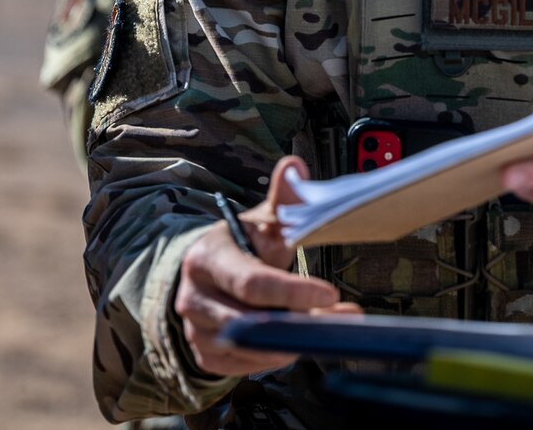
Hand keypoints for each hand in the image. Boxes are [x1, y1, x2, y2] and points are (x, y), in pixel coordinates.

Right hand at [174, 156, 361, 376]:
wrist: (206, 275)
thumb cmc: (242, 247)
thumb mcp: (262, 223)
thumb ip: (283, 201)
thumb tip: (294, 166)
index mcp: (207, 259)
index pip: (251, 282)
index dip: (293, 292)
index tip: (330, 293)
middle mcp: (194, 298)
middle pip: (251, 322)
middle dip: (298, 322)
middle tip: (338, 319)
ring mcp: (195, 331)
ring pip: (251, 349)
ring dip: (292, 342)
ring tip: (323, 326)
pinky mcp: (205, 356)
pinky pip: (246, 368)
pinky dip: (276, 357)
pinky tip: (295, 340)